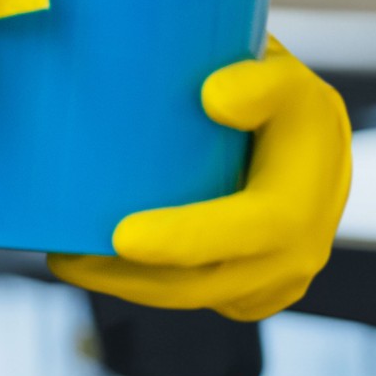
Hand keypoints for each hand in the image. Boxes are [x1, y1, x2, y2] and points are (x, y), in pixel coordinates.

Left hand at [49, 37, 350, 320]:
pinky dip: (145, 286)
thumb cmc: (287, 102)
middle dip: (129, 278)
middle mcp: (292, 258)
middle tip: (64, 258)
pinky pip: (193, 298)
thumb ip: (260, 82)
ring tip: (66, 260)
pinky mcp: (248, 291)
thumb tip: (214, 98)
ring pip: (190, 298)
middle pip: (202, 283)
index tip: (123, 237)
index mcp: (300, 206)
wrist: (312, 141)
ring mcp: (270, 283)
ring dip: (126, 287)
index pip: (247, 232)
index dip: (186, 240)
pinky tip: (99, 266)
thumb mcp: (284, 77)